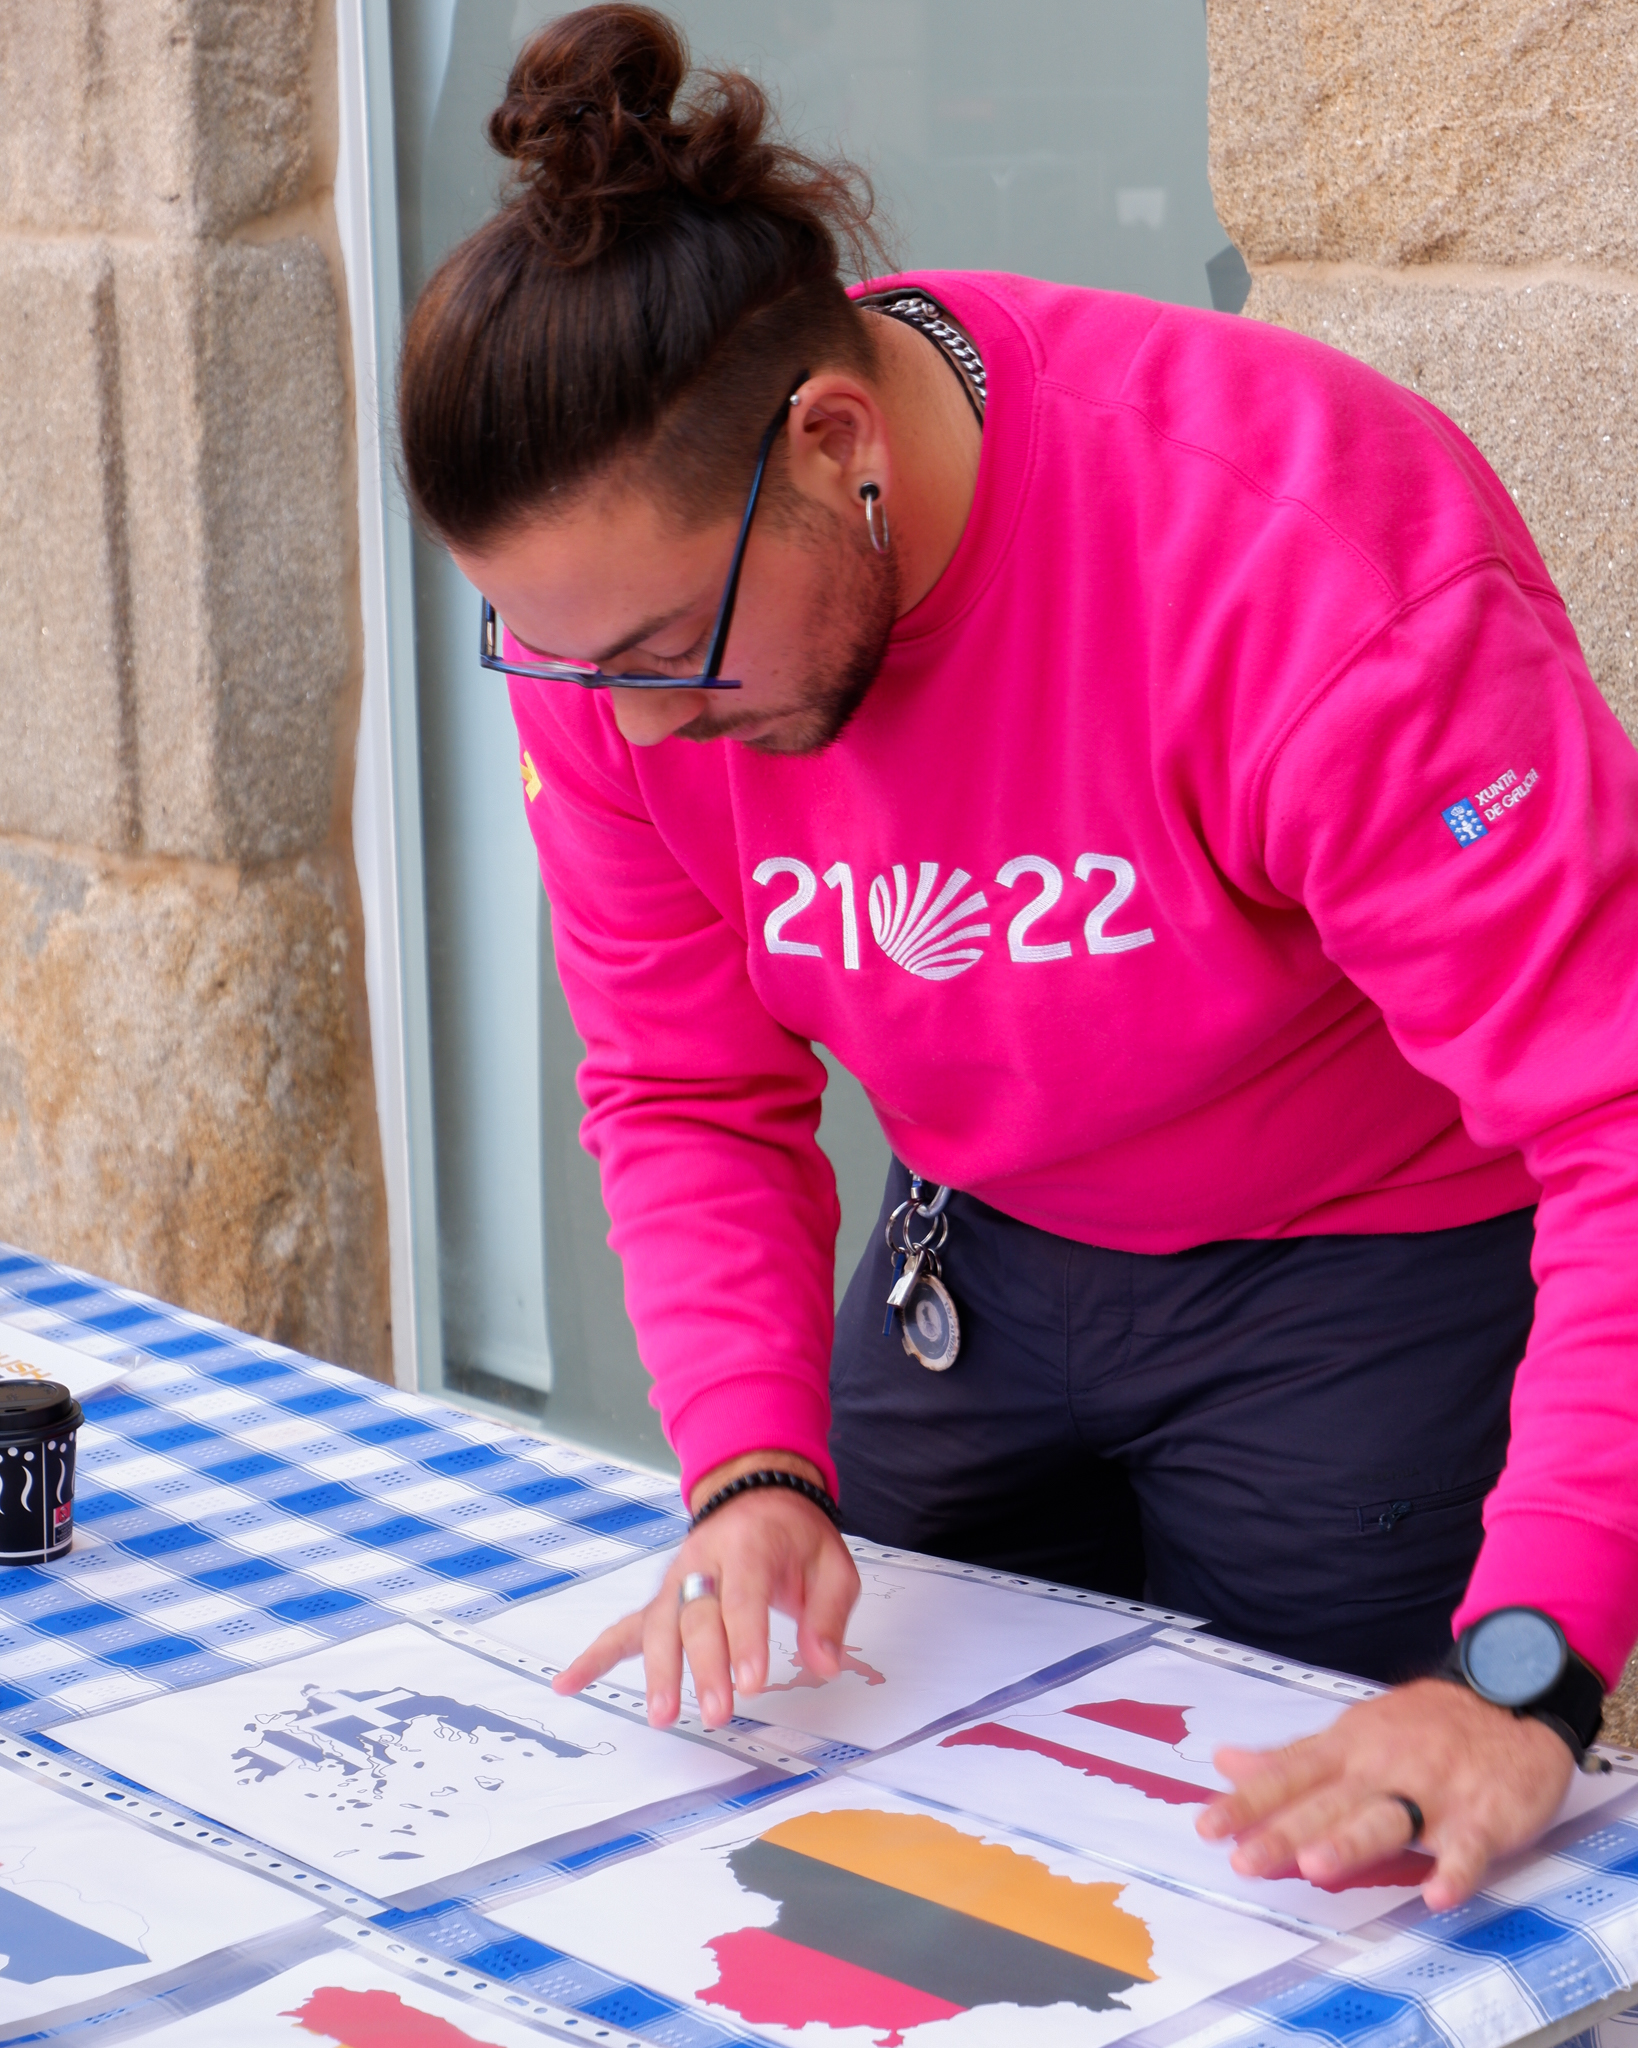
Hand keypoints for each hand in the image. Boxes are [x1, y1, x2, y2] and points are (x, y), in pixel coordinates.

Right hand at [551, 1455, 859, 1730]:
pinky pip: (625, 1627)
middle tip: (718, 1711)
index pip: (745, 1595)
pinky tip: (568, 1683)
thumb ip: (829, 1614)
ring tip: (662, 1714)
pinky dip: (595, 1656)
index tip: (752, 1682)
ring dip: (659, 1670)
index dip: (746, 1639)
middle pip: (698, 1615)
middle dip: (705, 1665)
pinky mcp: (662, 1599)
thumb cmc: (795, 1534)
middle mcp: (704, 1560)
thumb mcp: (832, 1562)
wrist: (757, 1492)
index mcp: (750, 1545)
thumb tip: (825, 1665)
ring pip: (661, 1624)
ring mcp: (677, 1579)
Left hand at [1196, 1678, 1574, 1909]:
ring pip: (1388, 1819)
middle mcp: (1383, 1769)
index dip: (1248, 1803)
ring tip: (1316, 1866)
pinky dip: (1456, 1869)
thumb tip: (1226, 1763)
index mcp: (1348, 1750)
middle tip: (1245, 1860)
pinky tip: (1438, 1894)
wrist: (1509, 1701)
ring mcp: (1434, 1791)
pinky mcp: (1484, 1815)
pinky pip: (1469, 1847)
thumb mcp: (1352, 1733)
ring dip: (1352, 1842)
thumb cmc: (1421, 1728)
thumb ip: (1291, 1758)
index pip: (1289, 1778)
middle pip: (1328, 1804)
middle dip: (1285, 1831)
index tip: (1206, 1826)